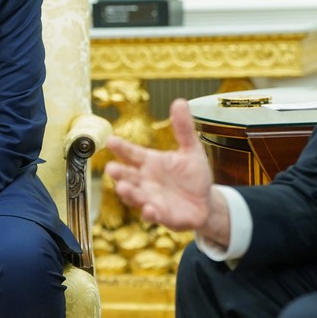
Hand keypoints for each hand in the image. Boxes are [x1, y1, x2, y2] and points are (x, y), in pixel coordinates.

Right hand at [105, 99, 229, 246]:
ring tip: (123, 188)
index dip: (121, 148)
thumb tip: (180, 101)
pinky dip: (149, 213)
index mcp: (150, 162)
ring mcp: (151, 199)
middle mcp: (145, 181)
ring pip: (134, 196)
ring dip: (128, 193)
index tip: (111, 141)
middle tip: (111, 168)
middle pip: (127, 176)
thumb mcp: (191, 150)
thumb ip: (183, 128)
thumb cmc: (193, 175)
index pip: (132, 153)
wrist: (205, 202)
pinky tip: (150, 209)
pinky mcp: (161, 215)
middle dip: (118, 173)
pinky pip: (152, 215)